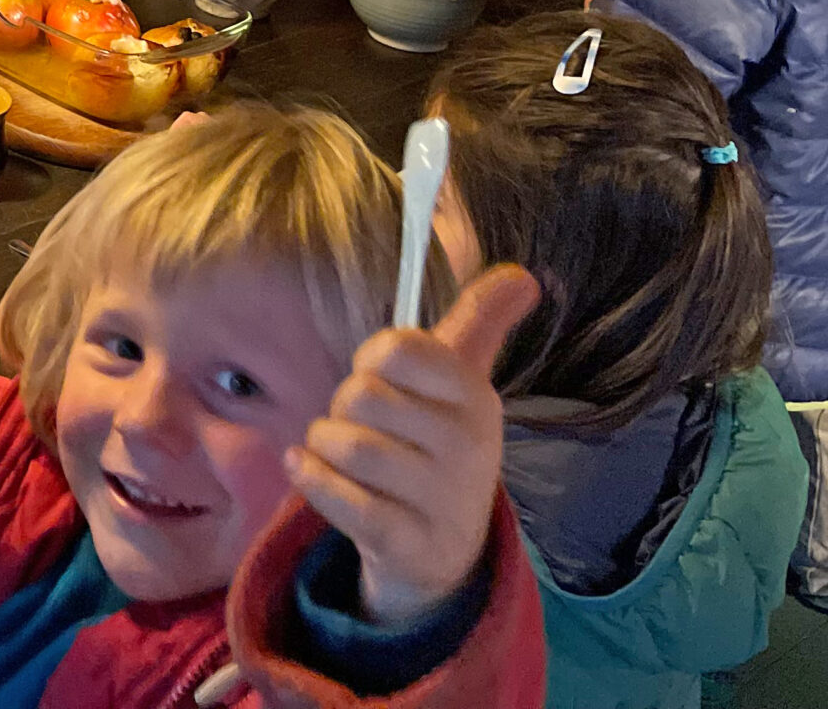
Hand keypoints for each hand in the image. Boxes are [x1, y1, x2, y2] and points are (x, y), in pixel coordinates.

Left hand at [285, 263, 540, 625]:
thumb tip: (523, 275)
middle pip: (359, 396)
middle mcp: (469, 447)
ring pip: (345, 444)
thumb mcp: (460, 382)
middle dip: (343, 409)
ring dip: (323, 446)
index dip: (371, 362)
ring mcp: (442, 500)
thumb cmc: (437, 446)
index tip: (387, 384)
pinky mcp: (409, 543)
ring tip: (342, 459)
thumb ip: (480, 320)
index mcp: (477, 398)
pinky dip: (311, 479)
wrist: (442, 553)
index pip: (396, 350)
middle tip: (368, 432)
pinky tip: (304, 470)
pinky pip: (341, 498)